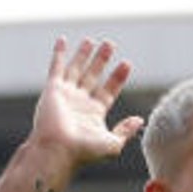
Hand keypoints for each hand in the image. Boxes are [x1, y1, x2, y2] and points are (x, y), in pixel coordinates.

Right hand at [27, 38, 143, 170]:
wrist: (57, 151)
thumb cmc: (84, 151)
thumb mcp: (112, 144)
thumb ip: (126, 131)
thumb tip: (140, 120)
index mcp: (94, 114)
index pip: (108, 90)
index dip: (117, 77)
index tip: (126, 64)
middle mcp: (79, 102)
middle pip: (93, 76)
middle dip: (101, 60)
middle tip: (110, 44)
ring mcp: (65, 95)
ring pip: (76, 69)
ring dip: (83, 54)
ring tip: (91, 40)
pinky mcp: (52, 90)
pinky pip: (56, 67)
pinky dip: (58, 53)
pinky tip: (62, 40)